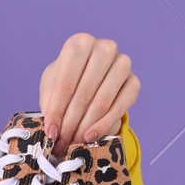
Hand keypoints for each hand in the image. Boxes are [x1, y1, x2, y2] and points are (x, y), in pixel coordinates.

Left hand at [39, 33, 140, 153]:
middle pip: (84, 93)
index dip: (56, 110)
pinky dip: (103, 125)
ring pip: (102, 101)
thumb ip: (50, 102)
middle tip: (62, 141)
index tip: (50, 131)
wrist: (90, 80)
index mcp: (80, 44)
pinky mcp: (134, 82)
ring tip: (73, 141)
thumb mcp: (51, 86)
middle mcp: (104, 48)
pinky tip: (91, 136)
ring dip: (85, 125)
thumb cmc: (67, 80)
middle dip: (70, 122)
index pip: (65, 82)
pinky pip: (120, 107)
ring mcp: (123, 63)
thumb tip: (52, 130)